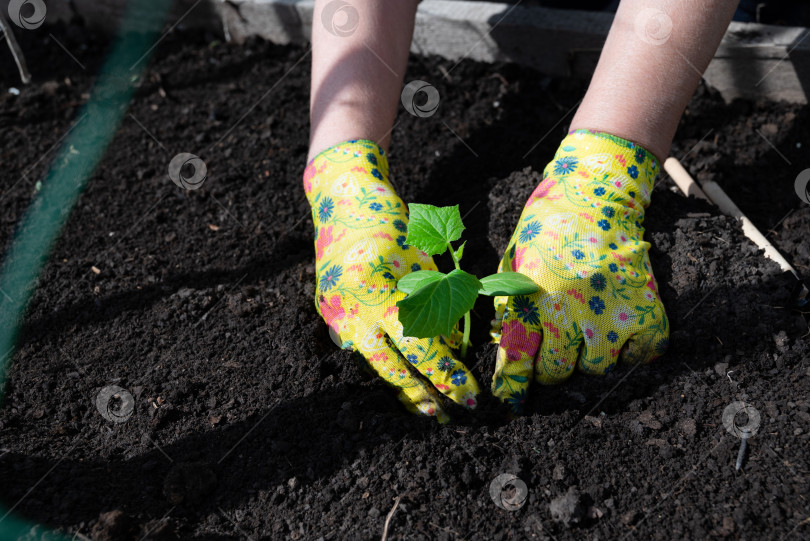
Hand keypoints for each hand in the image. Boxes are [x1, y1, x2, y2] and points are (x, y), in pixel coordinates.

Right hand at [304, 139, 479, 421]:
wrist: (343, 198)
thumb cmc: (392, 222)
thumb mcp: (421, 260)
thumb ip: (434, 304)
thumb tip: (449, 348)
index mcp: (376, 290)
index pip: (420, 345)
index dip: (447, 373)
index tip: (470, 394)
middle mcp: (349, 307)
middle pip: (390, 366)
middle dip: (422, 394)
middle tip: (449, 414)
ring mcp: (333, 312)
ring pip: (372, 362)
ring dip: (401, 385)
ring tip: (426, 406)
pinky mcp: (326, 311)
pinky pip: (360, 344)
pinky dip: (383, 358)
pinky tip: (401, 375)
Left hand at [491, 130, 668, 412]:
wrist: (598, 192)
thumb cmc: (549, 224)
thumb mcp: (514, 259)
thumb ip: (508, 301)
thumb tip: (504, 342)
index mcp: (531, 299)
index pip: (516, 359)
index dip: (511, 387)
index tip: (511, 402)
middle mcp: (569, 312)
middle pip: (556, 373)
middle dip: (550, 372)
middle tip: (552, 361)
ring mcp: (610, 313)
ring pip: (597, 369)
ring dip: (588, 360)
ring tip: (586, 338)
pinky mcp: (646, 310)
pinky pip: (640, 356)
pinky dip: (632, 352)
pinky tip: (620, 335)